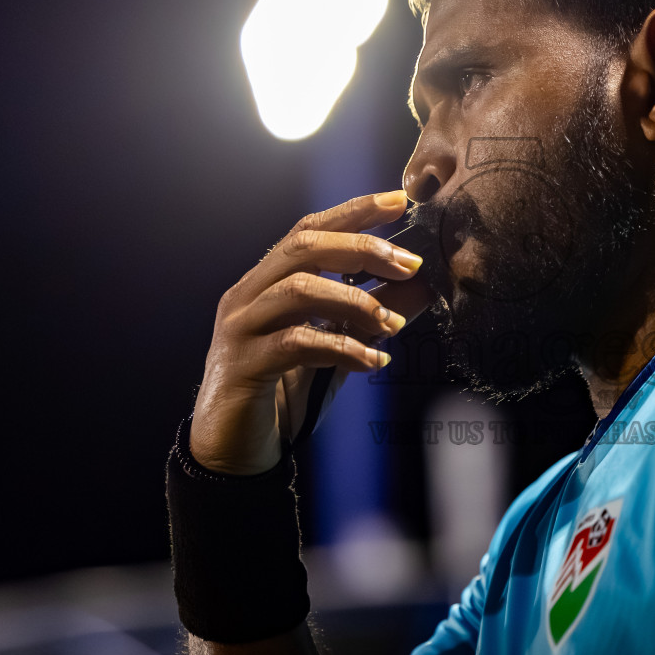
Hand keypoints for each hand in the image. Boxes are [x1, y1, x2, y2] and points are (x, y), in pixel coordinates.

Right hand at [190, 190, 433, 475]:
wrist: (233, 453)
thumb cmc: (283, 397)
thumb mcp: (335, 351)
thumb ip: (368, 319)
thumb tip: (421, 288)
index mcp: (265, 284)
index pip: (308, 231)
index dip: (353, 212)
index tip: (399, 201)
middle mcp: (247, 296)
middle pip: (303, 247)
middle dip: (361, 248)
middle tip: (408, 264)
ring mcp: (241, 328)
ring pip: (300, 289)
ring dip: (356, 301)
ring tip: (392, 324)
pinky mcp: (243, 365)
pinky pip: (297, 343)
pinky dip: (341, 348)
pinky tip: (372, 361)